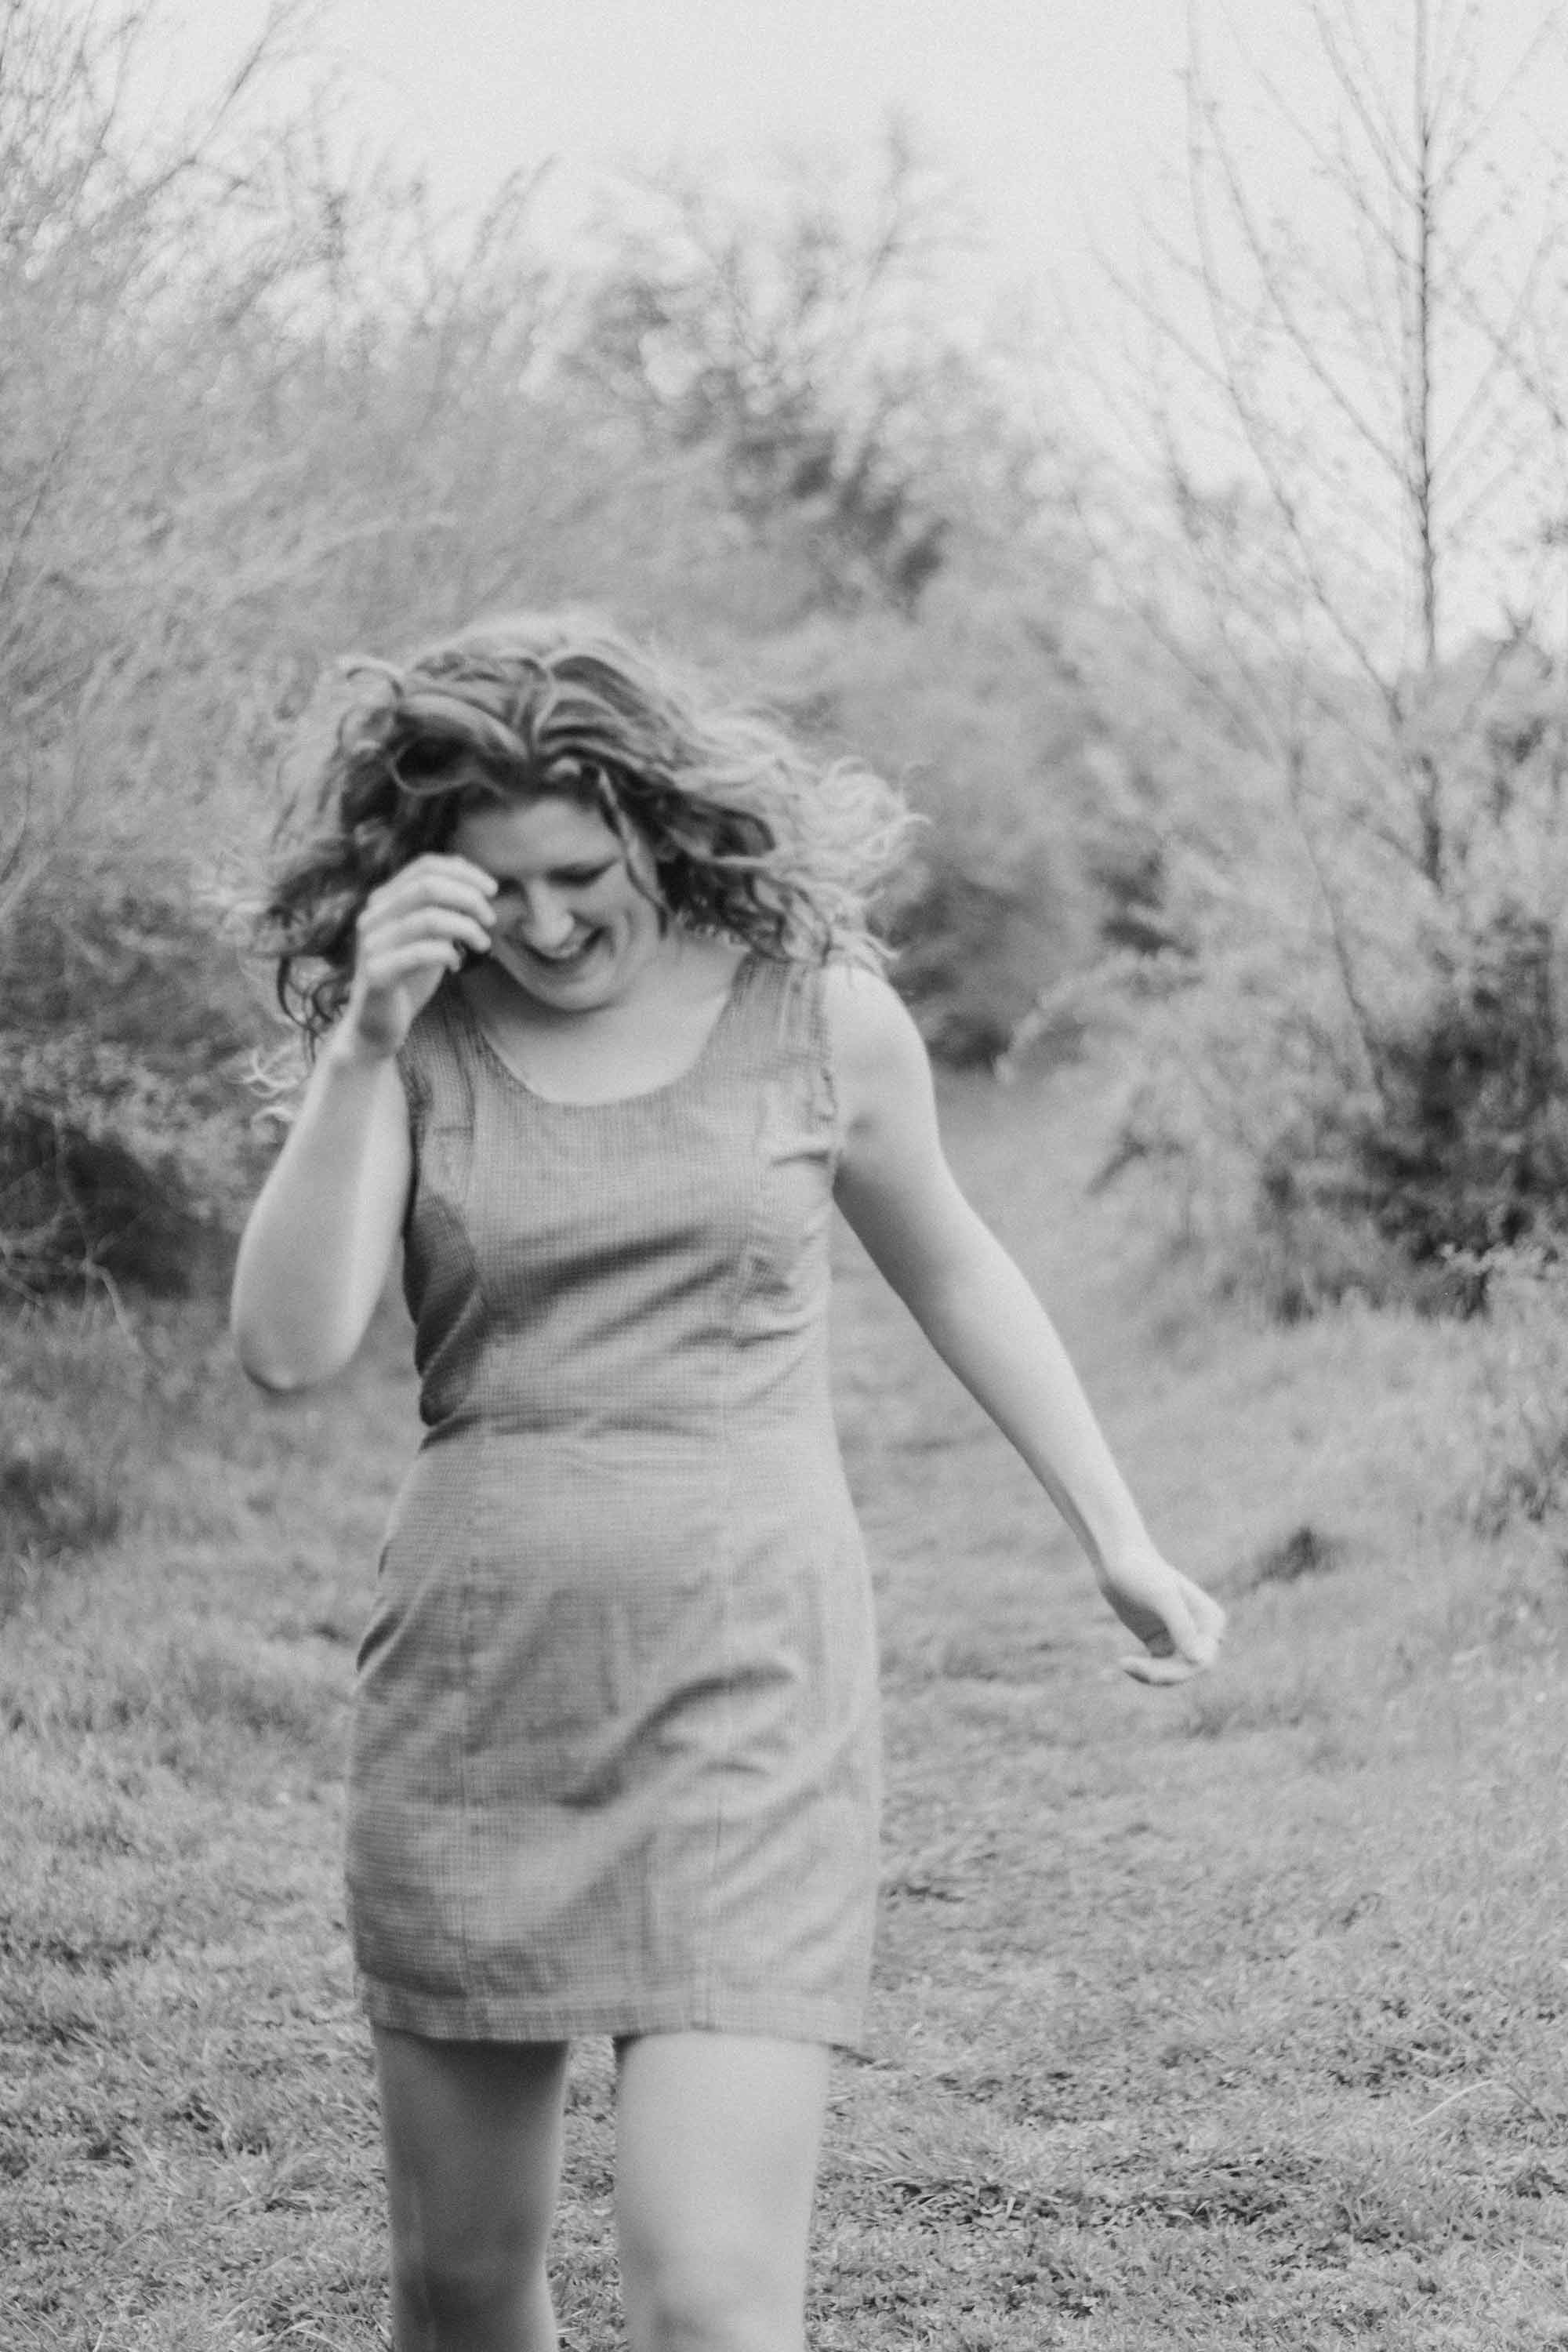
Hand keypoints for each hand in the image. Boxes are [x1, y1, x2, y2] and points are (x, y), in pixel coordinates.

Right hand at [339, 854, 497, 1059]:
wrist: (375, 1027)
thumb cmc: (407, 980)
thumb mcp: (428, 937)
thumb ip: (442, 908)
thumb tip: (470, 876)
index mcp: (384, 901)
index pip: (424, 866)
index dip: (463, 871)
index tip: (492, 889)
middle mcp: (373, 916)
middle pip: (426, 886)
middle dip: (468, 897)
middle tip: (490, 918)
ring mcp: (372, 944)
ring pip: (426, 918)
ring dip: (465, 927)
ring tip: (483, 944)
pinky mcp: (377, 973)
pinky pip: (420, 953)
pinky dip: (447, 953)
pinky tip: (457, 965)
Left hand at [1095, 1547, 1225, 1686]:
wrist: (1117, 1560)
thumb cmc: (1142, 1571)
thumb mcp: (1162, 1597)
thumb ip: (1182, 1627)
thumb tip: (1200, 1660)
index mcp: (1211, 1620)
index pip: (1203, 1660)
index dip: (1179, 1672)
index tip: (1148, 1671)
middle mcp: (1201, 1632)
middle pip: (1188, 1670)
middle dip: (1162, 1674)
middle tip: (1129, 1666)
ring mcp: (1180, 1638)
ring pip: (1173, 1673)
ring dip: (1150, 1674)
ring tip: (1124, 1663)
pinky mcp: (1161, 1642)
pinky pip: (1159, 1669)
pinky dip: (1144, 1671)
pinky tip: (1124, 1662)